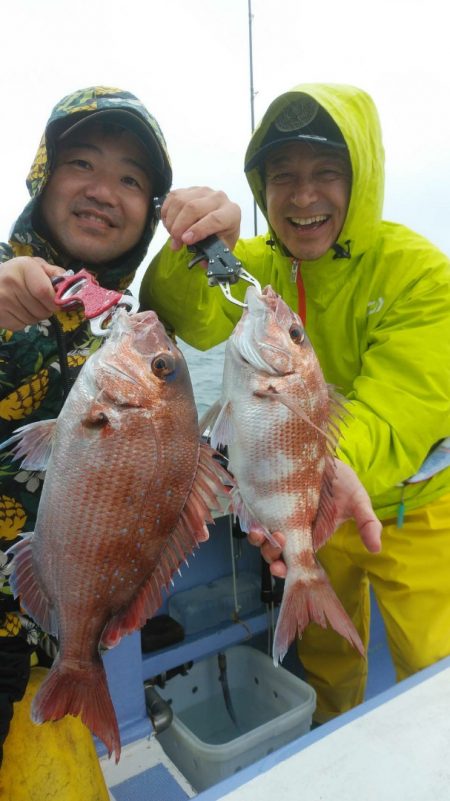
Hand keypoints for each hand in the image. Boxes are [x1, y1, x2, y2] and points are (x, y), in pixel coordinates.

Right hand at [0, 257, 64, 329]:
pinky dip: (23, 322)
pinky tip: (16, 310)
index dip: (55, 302)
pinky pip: (21, 325)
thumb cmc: (16, 273)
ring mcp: (2, 300)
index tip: (57, 303)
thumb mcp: (35, 265)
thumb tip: (71, 283)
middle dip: (47, 310)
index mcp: (24, 267)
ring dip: (35, 316)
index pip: (46, 293)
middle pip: (41, 309)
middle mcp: (11, 282)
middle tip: (40, 303)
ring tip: (26, 305)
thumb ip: (54, 272)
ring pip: (33, 320)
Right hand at [159, 187, 240, 251]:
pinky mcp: (190, 189)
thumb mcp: (223, 246)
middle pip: (193, 208)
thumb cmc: (223, 233)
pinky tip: (168, 224)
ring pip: (180, 201)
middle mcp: (218, 198)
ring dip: (171, 221)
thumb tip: (202, 262)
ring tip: (172, 235)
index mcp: (231, 213)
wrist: (222, 218)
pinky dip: (166, 211)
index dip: (198, 230)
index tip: (186, 241)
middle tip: (175, 242)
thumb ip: (213, 254)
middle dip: (180, 227)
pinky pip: (173, 197)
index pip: (215, 219)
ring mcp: (203, 191)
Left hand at [248, 459, 381, 577]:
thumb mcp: (357, 501)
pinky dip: (247, 518)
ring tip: (260, 532)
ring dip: (257, 538)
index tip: (280, 569)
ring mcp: (276, 514)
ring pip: (261, 535)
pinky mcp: (265, 498)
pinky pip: (250, 512)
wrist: (326, 455)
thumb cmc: (342, 482)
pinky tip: (248, 516)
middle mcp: (291, 529)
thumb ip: (367, 523)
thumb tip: (376, 548)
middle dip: (270, 553)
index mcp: (310, 536)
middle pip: (274, 551)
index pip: (295, 560)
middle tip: (276, 543)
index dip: (284, 569)